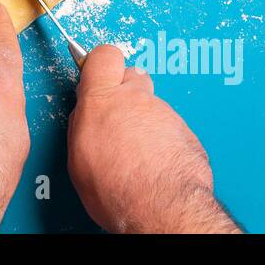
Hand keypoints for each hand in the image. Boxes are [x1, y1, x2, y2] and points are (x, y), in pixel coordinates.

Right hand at [68, 45, 239, 232]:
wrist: (162, 208)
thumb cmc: (118, 190)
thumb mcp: (78, 159)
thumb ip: (81, 126)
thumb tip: (84, 117)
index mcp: (101, 101)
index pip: (103, 56)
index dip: (100, 62)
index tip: (96, 72)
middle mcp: (135, 100)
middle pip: (131, 76)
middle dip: (124, 91)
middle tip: (117, 117)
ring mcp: (163, 113)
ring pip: (152, 104)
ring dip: (144, 121)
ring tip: (137, 152)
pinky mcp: (185, 131)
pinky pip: (170, 126)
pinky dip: (163, 140)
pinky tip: (155, 163)